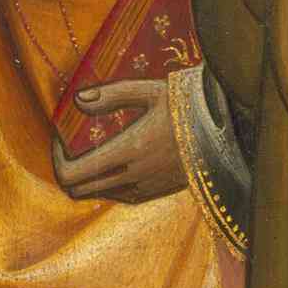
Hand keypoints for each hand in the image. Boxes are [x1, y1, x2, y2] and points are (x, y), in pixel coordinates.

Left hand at [53, 76, 184, 205]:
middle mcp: (134, 176)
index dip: (56, 159)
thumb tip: (77, 100)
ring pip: (98, 195)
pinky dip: (107, 183)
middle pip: (78, 190)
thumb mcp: (151, 91)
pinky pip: (119, 196)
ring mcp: (145, 188)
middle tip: (69, 147)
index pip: (72, 174)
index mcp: (129, 150)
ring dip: (88, 177)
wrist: (231, 131)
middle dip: (67, 170)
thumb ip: (111, 95)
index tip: (60, 138)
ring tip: (93, 150)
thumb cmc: (190, 104)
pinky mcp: (156, 193)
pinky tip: (115, 161)